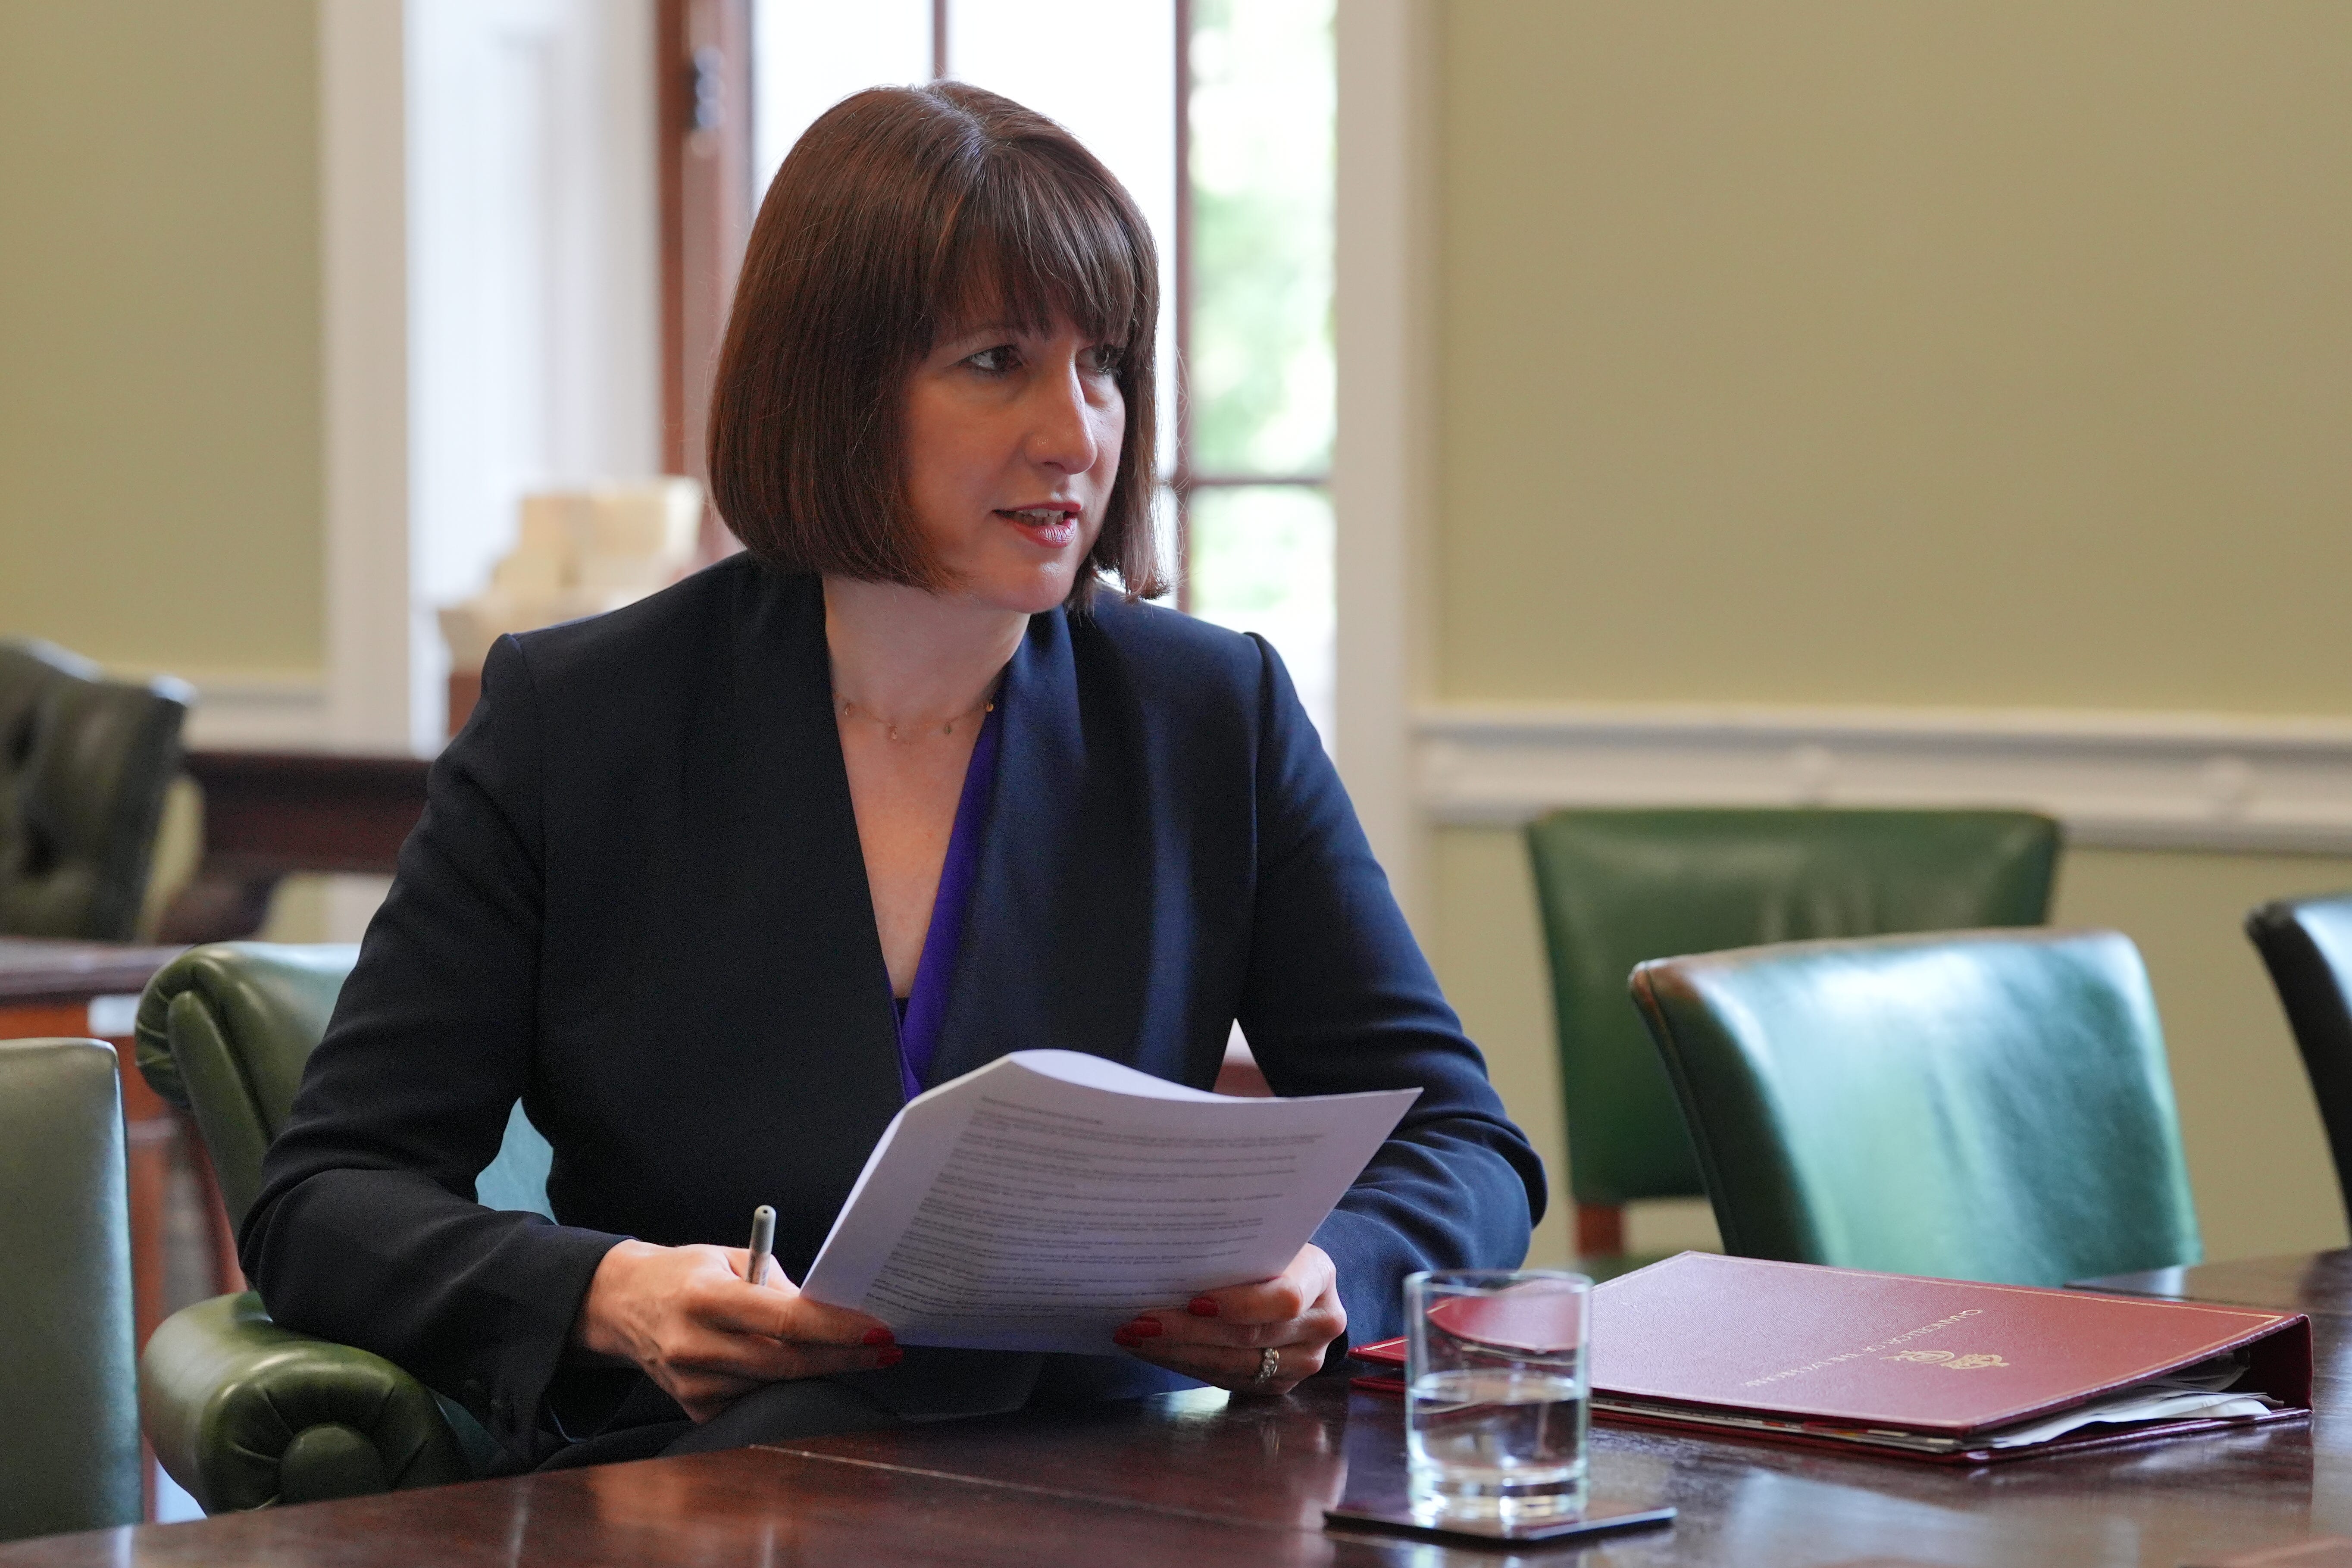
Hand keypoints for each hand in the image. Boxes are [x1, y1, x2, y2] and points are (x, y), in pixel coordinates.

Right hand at [572, 1240, 898, 1421]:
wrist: (624, 1304)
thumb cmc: (686, 1273)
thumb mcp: (729, 1258)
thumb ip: (776, 1285)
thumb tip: (829, 1312)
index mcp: (705, 1299)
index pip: (786, 1320)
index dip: (837, 1329)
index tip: (877, 1331)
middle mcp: (695, 1346)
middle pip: (788, 1362)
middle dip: (843, 1357)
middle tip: (884, 1349)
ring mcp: (692, 1383)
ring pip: (775, 1385)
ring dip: (816, 1372)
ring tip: (849, 1353)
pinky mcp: (694, 1407)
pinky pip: (754, 1400)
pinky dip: (780, 1384)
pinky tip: (795, 1367)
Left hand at [1109, 1244, 1345, 1397]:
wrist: (1295, 1284)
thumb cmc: (1268, 1253)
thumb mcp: (1262, 1241)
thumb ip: (1233, 1250)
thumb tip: (1166, 1255)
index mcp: (1319, 1276)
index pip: (1284, 1298)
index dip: (1238, 1304)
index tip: (1192, 1301)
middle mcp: (1321, 1324)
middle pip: (1251, 1337)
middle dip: (1189, 1331)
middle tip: (1141, 1322)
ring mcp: (1305, 1361)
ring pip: (1234, 1365)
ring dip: (1178, 1353)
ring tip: (1135, 1337)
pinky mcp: (1280, 1384)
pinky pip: (1228, 1380)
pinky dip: (1187, 1365)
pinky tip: (1156, 1351)